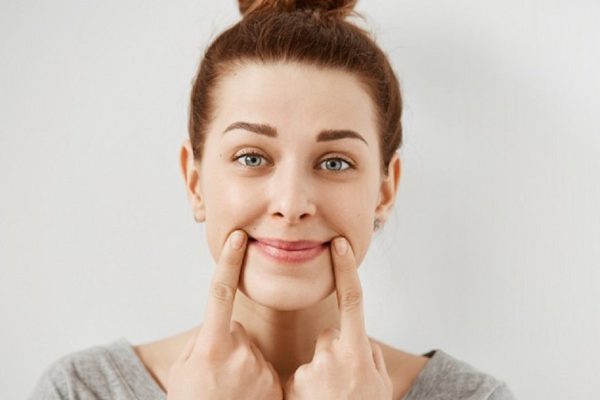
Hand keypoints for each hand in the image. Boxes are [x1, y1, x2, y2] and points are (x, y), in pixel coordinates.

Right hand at [166, 230, 282, 399]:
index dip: (228, 263)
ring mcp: (260, 372)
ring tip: (231, 392)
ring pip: (251, 351)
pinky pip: (265, 369)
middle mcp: (239, 356)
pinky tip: (245, 397)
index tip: (238, 237)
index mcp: (211, 348)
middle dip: (228, 345)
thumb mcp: (185, 370)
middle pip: (237, 331)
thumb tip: (221, 326)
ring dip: (243, 364)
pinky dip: (257, 379)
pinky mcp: (276, 386)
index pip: (219, 294)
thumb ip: (204, 340)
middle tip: (217, 377)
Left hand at [283, 237, 392, 399]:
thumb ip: (369, 357)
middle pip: (328, 336)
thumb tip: (359, 340)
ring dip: (317, 376)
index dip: (347, 269)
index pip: (353, 301)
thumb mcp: (378, 386)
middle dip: (332, 353)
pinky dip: (303, 391)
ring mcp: (310, 373)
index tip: (340, 243)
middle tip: (340, 387)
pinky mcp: (290, 387)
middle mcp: (333, 358)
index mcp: (358, 353)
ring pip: (313, 359)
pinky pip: (297, 378)